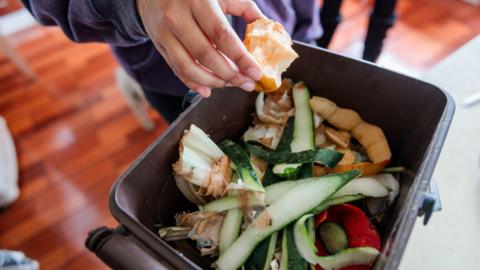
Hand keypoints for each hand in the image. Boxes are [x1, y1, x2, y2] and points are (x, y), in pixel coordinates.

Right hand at [136, 0, 265, 96]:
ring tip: (230, 84)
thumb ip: (243, 7)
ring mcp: (165, 33)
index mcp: (198, 1)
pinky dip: (192, 83)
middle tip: (246, 83)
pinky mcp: (159, 44)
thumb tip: (266, 25)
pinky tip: (207, 90)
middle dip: (230, 75)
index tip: (256, 73)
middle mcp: (178, 17)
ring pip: (189, 67)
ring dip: (213, 82)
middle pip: (206, 55)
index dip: (240, 57)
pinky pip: (176, 69)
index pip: (222, 35)